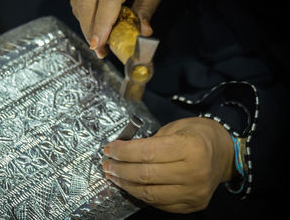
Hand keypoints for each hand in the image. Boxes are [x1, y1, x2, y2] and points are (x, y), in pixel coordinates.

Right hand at [70, 0, 173, 57]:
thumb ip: (149, 5)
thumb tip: (143, 32)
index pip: (108, 2)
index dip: (102, 26)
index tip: (100, 46)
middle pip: (86, 5)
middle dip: (90, 32)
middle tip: (100, 50)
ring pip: (77, 2)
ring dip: (85, 24)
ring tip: (97, 38)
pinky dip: (81, 11)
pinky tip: (91, 19)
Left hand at [103, 117, 235, 213]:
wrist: (224, 154)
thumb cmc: (198, 135)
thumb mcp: (175, 128)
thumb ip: (149, 141)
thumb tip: (121, 152)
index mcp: (190, 147)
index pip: (147, 153)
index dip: (123, 152)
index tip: (109, 149)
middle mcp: (194, 172)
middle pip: (146, 175)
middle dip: (120, 169)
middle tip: (108, 164)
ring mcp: (194, 192)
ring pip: (149, 193)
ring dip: (126, 185)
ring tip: (114, 176)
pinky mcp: (192, 204)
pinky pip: (159, 203)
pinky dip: (141, 194)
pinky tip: (131, 185)